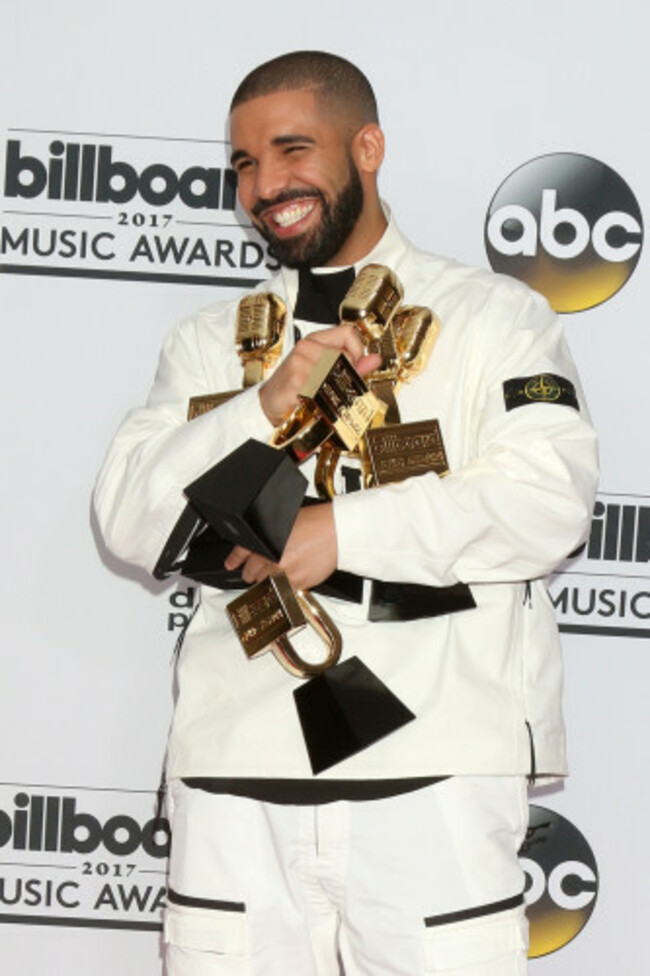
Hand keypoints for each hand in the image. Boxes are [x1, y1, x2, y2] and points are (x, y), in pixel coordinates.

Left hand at [224, 503, 336, 590]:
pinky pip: (283, 589)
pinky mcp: (298, 584)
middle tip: (255, 570)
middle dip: (252, 571)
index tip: (231, 564)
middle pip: (251, 573)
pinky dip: (285, 585)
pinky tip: (291, 575)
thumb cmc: (316, 523)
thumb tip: (256, 546)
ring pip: (266, 584)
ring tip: (277, 572)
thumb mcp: (283, 521)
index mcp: (266, 541)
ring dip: (268, 580)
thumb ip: (267, 535)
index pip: (242, 553)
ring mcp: (285, 573)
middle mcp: (273, 558)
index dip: (234, 559)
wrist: (337, 532)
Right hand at [258, 324, 380, 426]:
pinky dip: (323, 398)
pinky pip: (324, 387)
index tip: (353, 364)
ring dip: (334, 388)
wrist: (268, 404)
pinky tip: (314, 401)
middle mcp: (307, 347)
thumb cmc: (294, 387)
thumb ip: (351, 365)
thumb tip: (375, 359)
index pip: (348, 332)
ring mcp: (301, 362)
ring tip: (323, 394)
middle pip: (346, 354)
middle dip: (347, 374)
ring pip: (337, 372)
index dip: (357, 349)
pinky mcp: (297, 380)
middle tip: (336, 386)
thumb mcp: (323, 372)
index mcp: (314, 340)